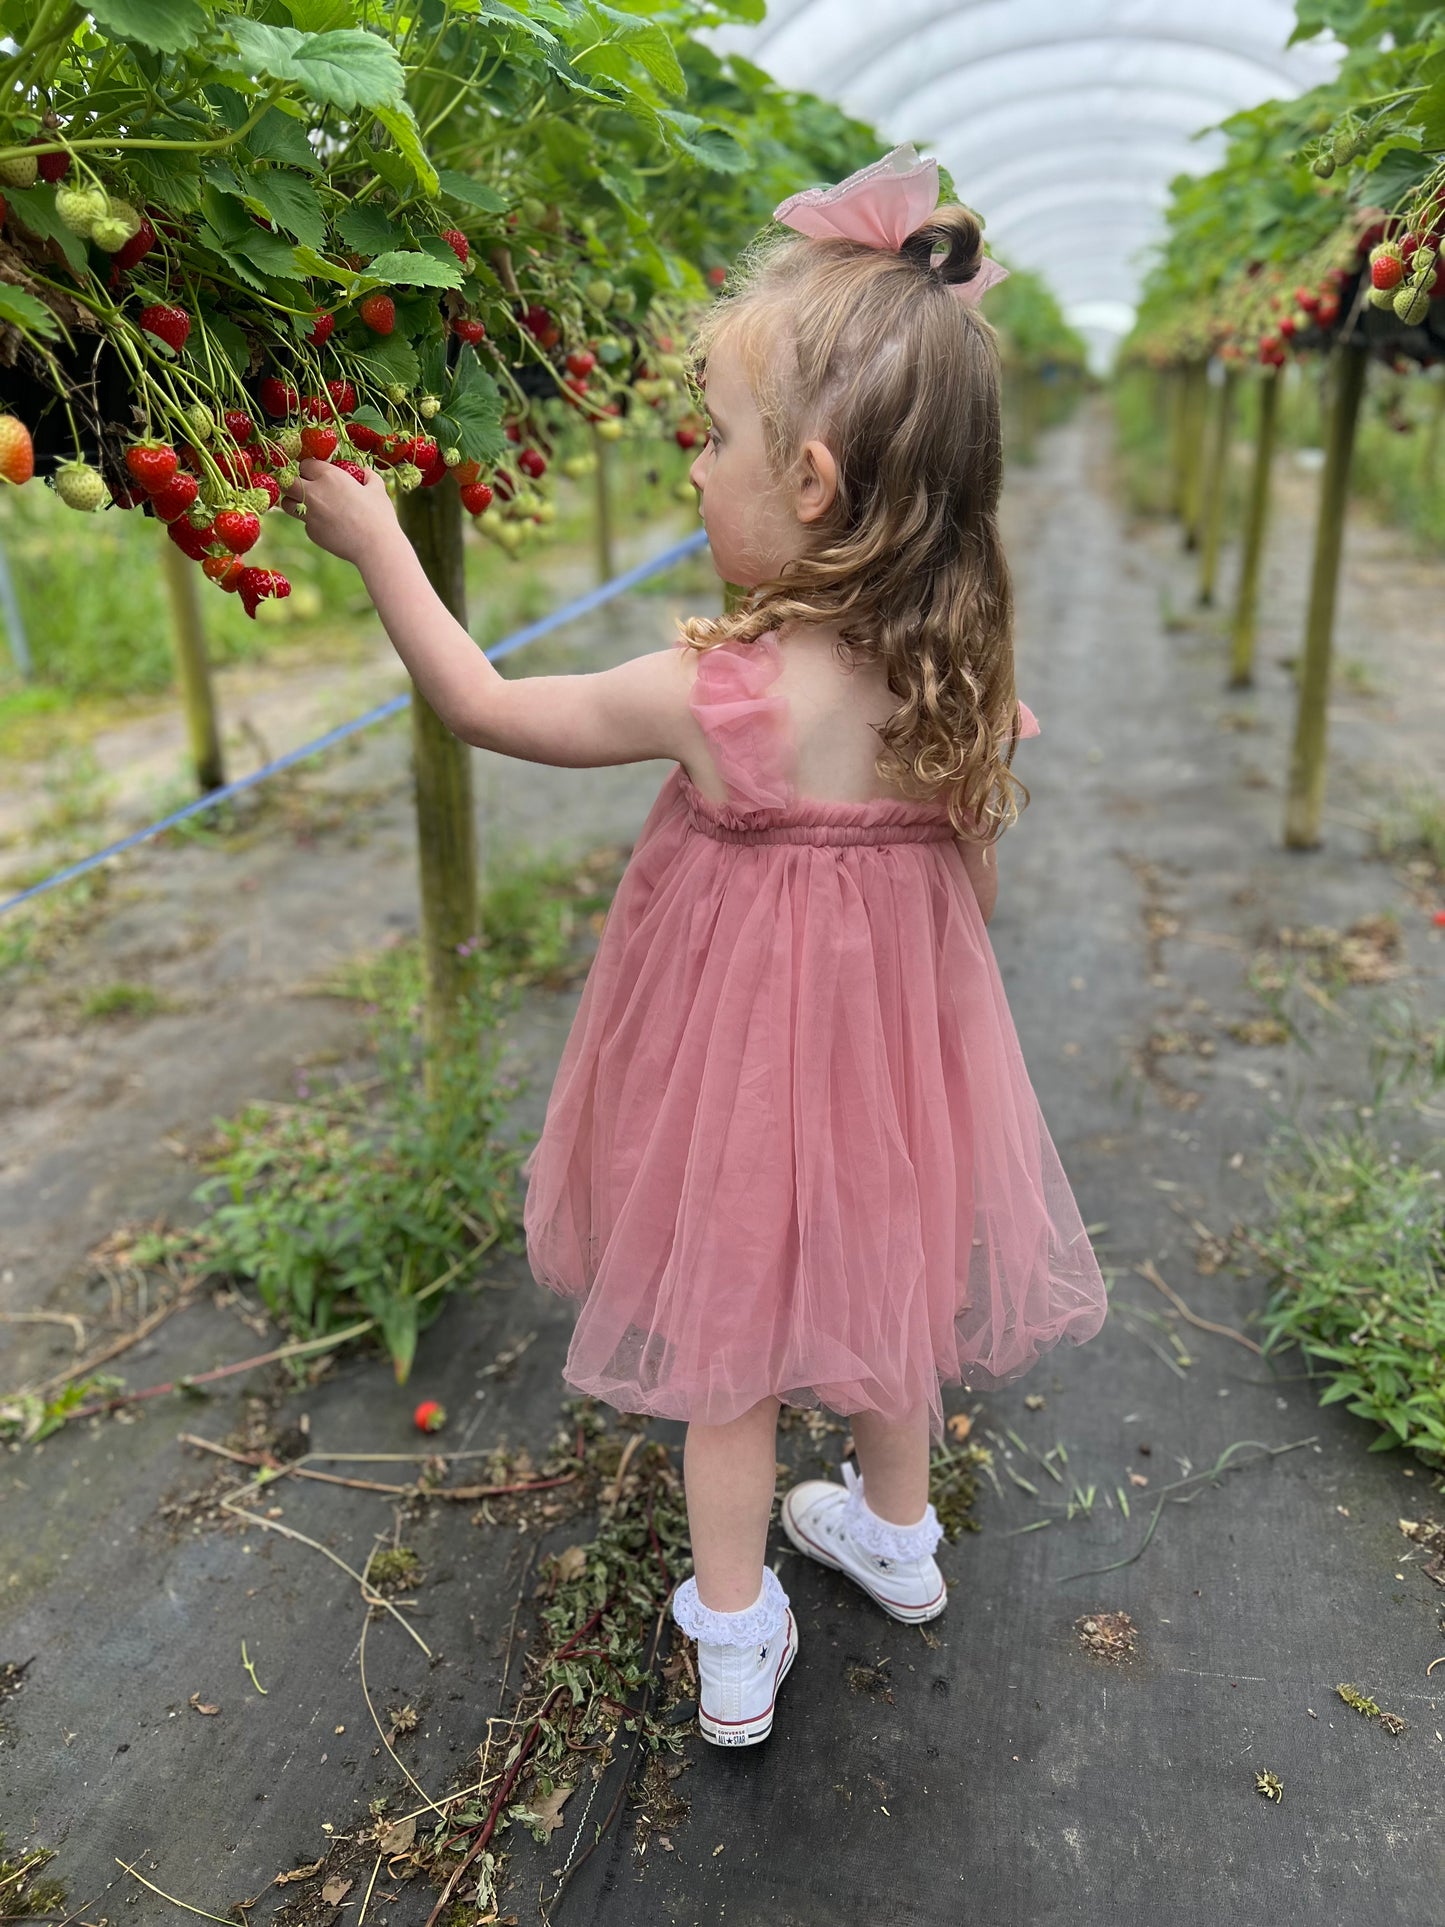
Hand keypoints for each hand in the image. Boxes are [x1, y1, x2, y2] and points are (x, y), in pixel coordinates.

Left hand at [281, 457, 401, 566]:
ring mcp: (310, 514)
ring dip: (294, 502)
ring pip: (287, 504)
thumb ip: (368, 476)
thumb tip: (364, 472)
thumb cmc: (379, 514)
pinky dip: (312, 523)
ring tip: (309, 506)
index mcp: (329, 476)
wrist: (375, 546)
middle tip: (304, 488)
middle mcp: (314, 492)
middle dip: (293, 483)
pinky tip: (329, 526)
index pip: (305, 464)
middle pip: (287, 483)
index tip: (317, 475)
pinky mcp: (312, 532)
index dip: (310, 469)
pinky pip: (305, 524)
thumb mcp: (377, 488)